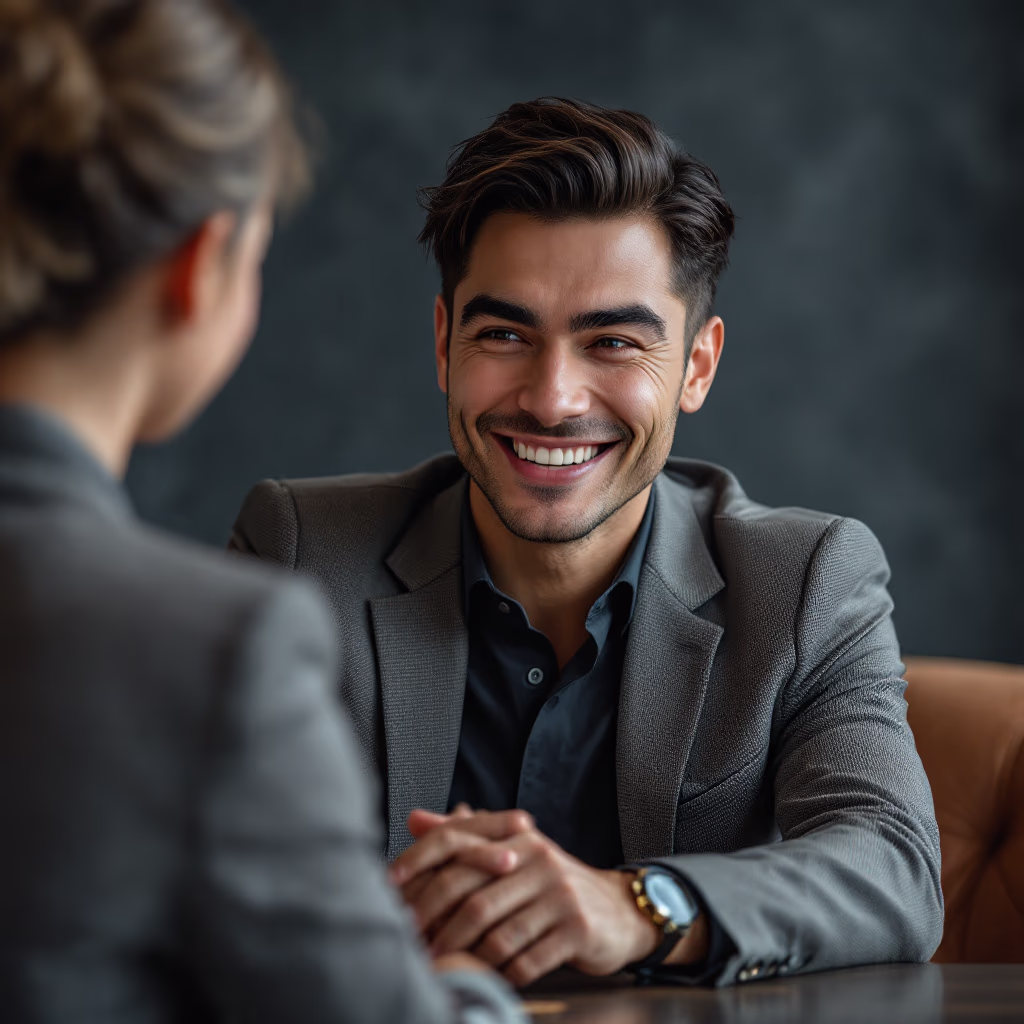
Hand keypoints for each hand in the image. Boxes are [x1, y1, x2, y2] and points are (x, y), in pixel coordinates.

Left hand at [391, 809, 666, 985]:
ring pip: (496, 935)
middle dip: (437, 929)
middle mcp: (538, 859)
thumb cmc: (553, 885)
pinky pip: (526, 961)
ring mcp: (559, 894)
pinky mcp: (577, 928)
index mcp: (517, 838)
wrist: (618, 910)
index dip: (418, 866)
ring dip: (467, 959)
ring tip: (448, 969)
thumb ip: (466, 837)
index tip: (389, 891)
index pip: (457, 844)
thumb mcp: (514, 854)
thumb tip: (415, 818)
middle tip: (416, 949)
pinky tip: (494, 977)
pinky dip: (504, 974)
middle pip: (472, 898)